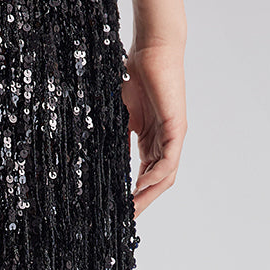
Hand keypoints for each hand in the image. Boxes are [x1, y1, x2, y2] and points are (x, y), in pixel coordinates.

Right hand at [122, 39, 185, 216]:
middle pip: (156, 181)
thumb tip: (93, 158)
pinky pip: (168, 160)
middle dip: (142, 201)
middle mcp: (164, 141)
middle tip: (125, 219)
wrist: (151, 49)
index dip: (133, 193)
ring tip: (133, 210)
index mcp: (150, 139)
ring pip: (164, 176)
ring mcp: (172, 136)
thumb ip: (114, 137)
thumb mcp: (117, 114)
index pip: (144, 174)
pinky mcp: (176, 128)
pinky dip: (156, 176)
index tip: (118, 209)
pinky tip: (141, 186)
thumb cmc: (133, 75)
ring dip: (149, 195)